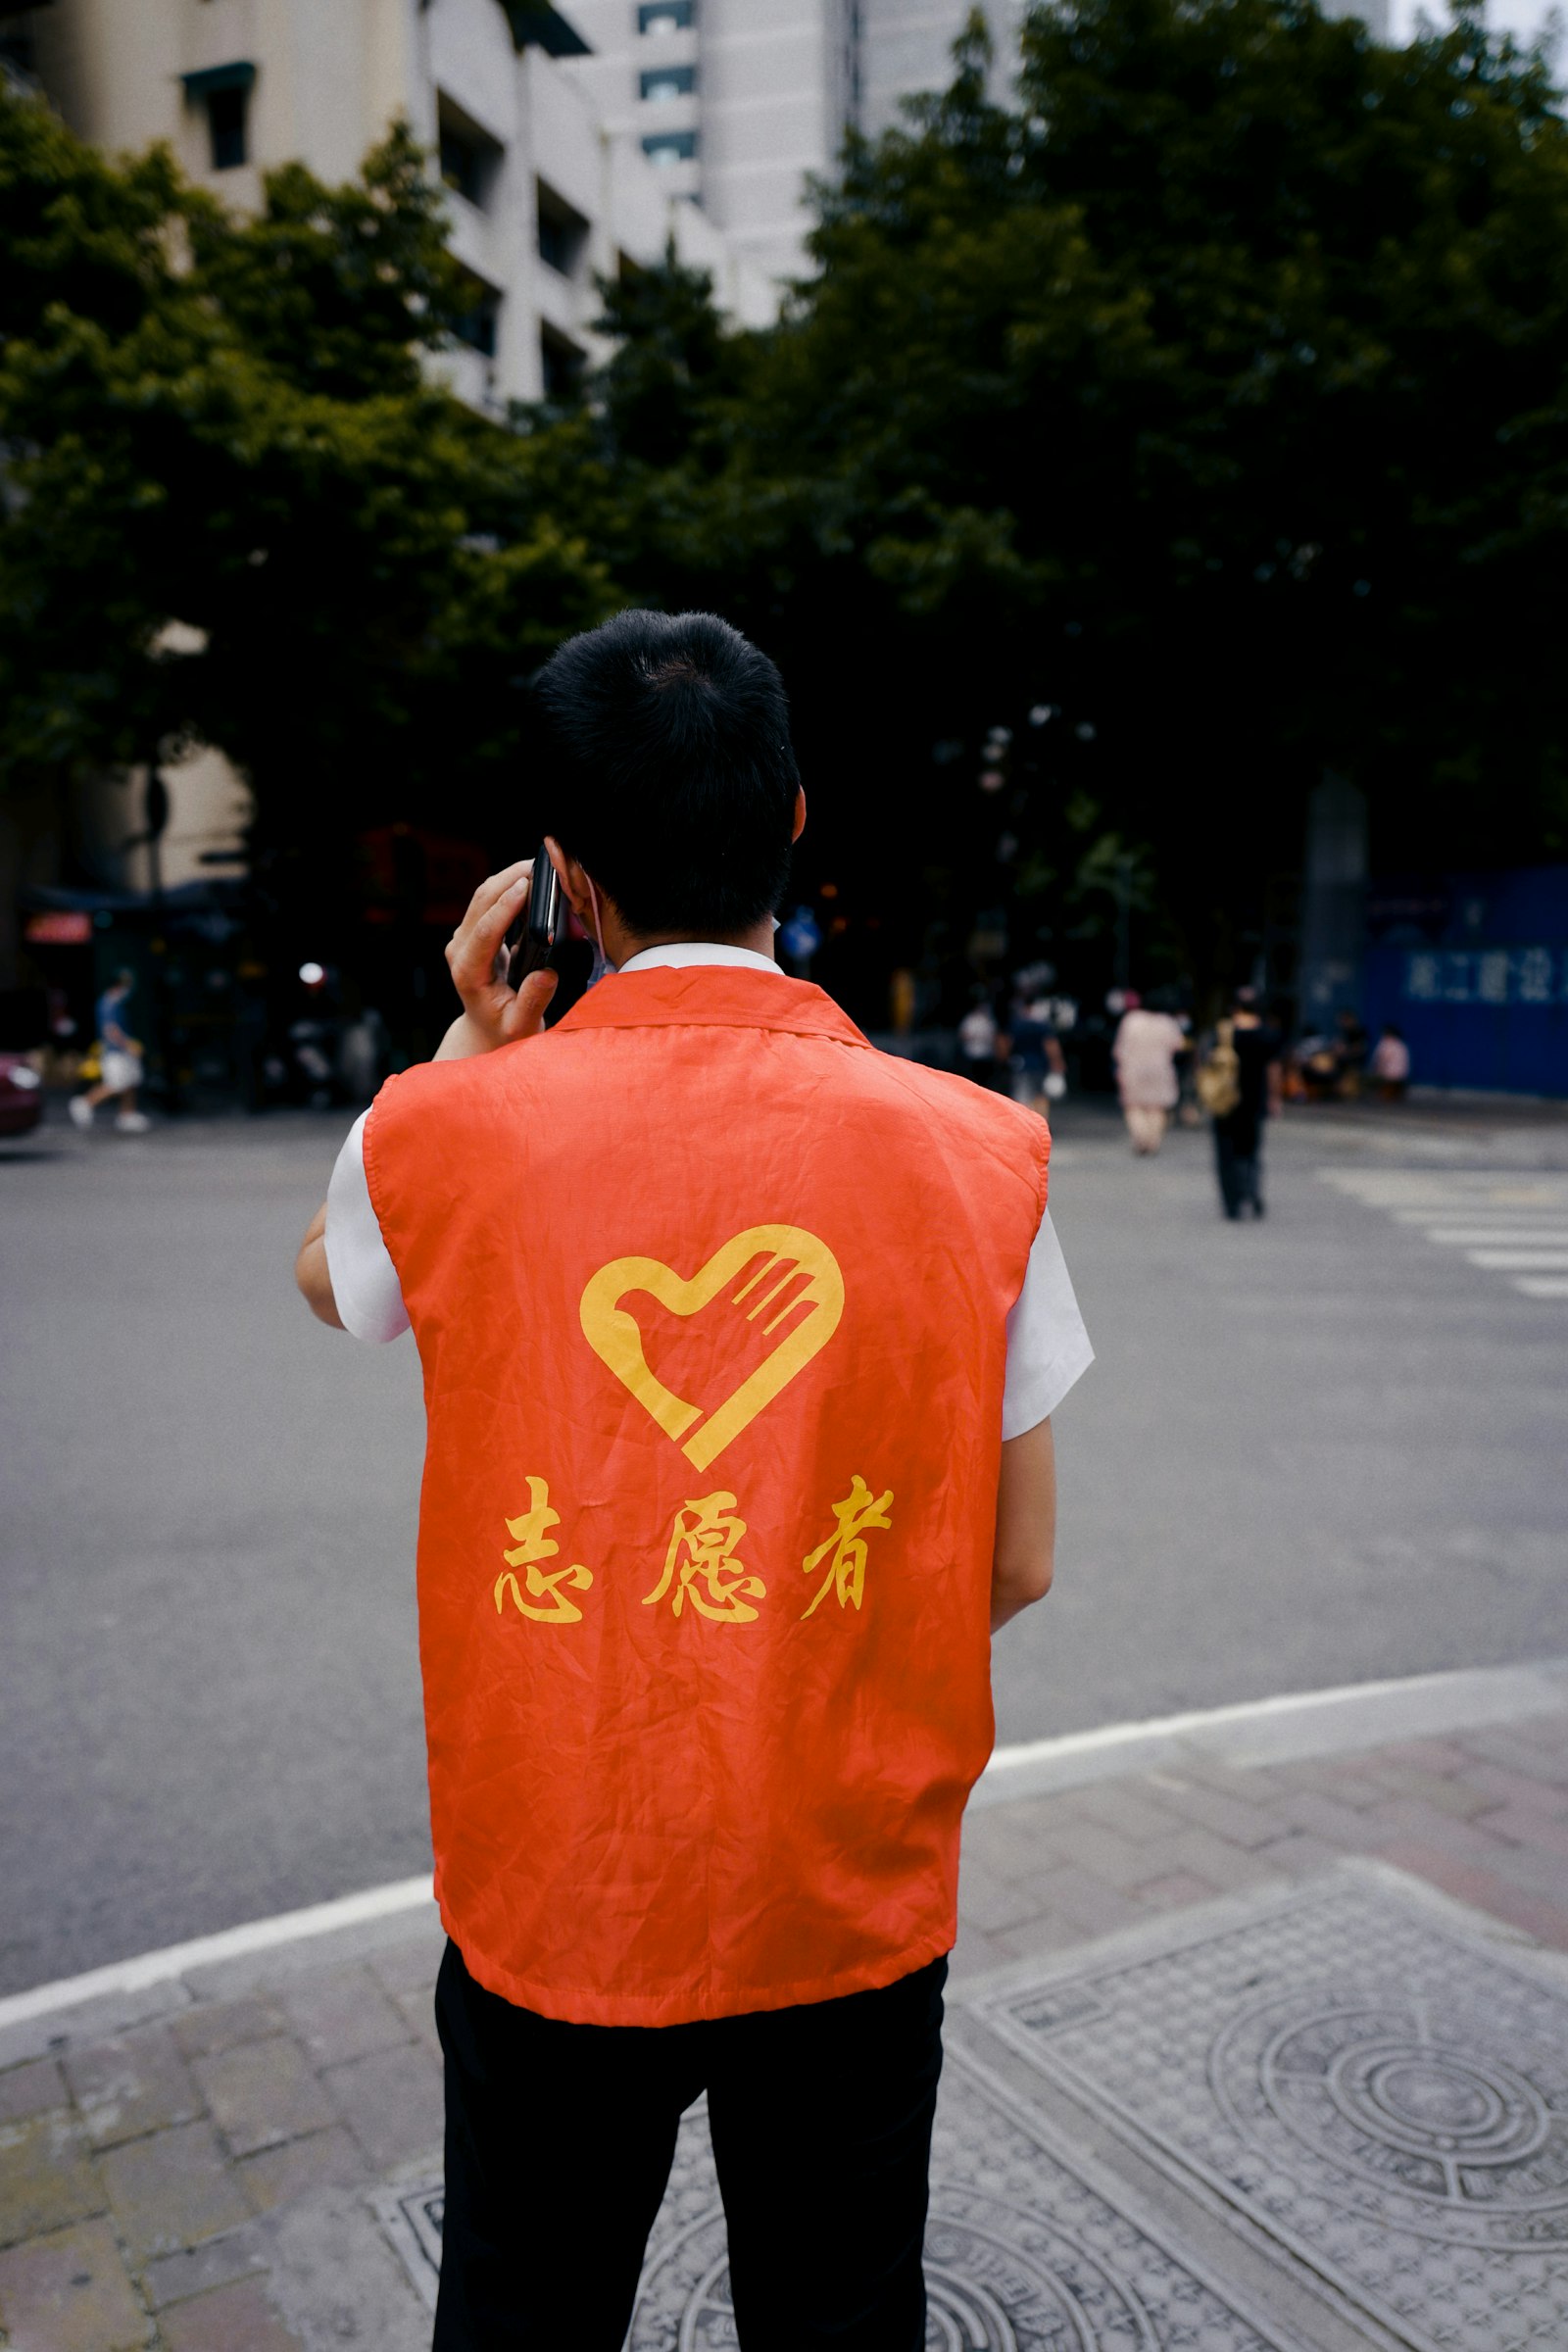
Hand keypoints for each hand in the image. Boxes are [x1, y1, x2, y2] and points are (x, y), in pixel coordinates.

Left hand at [436, 860, 557, 1060]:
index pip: (486, 931)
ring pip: (484, 894)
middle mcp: (460, 950)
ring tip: (541, 868)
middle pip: (482, 902)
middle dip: (510, 878)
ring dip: (510, 877)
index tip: (527, 886)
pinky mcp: (474, 932)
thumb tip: (546, 973)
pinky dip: (510, 886)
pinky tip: (532, 881)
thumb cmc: (505, 1030)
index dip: (506, 906)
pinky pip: (490, 900)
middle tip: (542, 866)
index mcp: (469, 972)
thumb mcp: (522, 1025)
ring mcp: (464, 938)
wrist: (485, 1031)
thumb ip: (533, 1001)